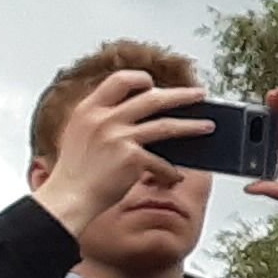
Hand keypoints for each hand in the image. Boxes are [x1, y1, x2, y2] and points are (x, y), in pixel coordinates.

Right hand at [32, 70, 211, 240]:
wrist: (68, 198)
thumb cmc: (76, 171)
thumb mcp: (81, 134)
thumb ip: (104, 119)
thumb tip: (141, 116)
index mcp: (89, 109)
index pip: (120, 80)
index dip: (141, 79)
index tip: (155, 84)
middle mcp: (104, 119)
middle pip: (152, 98)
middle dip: (181, 95)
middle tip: (199, 95)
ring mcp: (119, 138)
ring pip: (167, 125)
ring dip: (192, 126)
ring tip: (208, 126)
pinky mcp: (132, 159)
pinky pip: (163, 163)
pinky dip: (170, 172)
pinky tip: (175, 177)